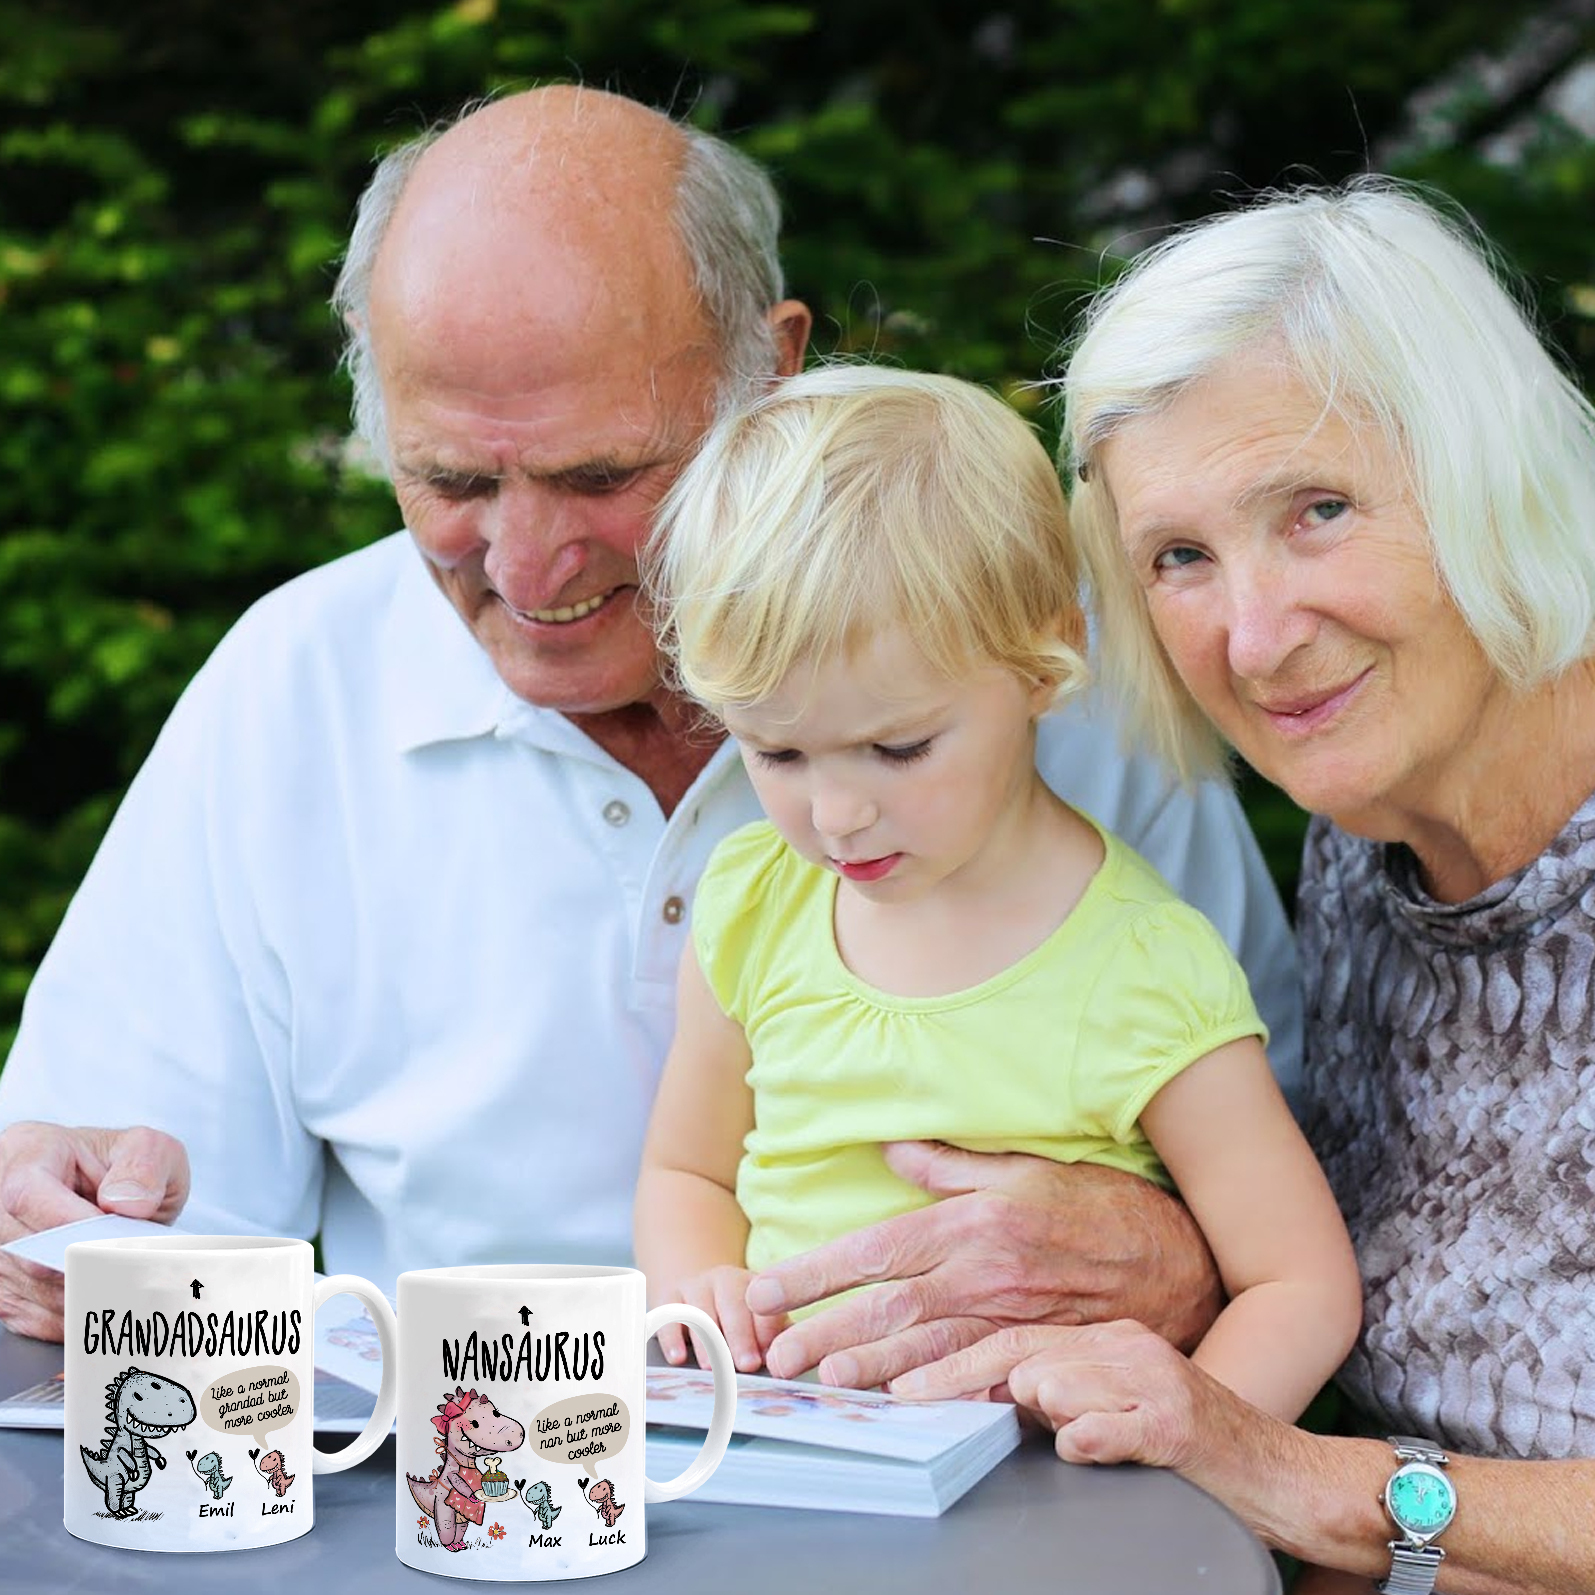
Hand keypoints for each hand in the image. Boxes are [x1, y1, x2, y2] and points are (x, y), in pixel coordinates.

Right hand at [0, 1121, 188, 1339]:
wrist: (113, 1194)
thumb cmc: (125, 1170)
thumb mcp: (151, 1150)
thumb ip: (146, 1165)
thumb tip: (125, 1203)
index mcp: (28, 1151)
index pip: (29, 1194)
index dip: (69, 1226)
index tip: (114, 1244)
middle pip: (21, 1251)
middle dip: (78, 1270)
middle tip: (129, 1280)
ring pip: (22, 1288)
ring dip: (76, 1300)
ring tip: (127, 1297)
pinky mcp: (2, 1284)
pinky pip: (24, 1317)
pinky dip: (66, 1321)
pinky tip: (103, 1311)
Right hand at [652, 1265, 787, 1373]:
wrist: (699, 1289)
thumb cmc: (736, 1316)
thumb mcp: (758, 1319)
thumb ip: (775, 1337)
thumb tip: (789, 1360)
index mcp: (755, 1286)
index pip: (764, 1304)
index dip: (767, 1330)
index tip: (769, 1355)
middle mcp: (725, 1280)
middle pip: (732, 1304)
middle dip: (740, 1336)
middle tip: (746, 1364)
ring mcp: (695, 1286)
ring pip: (700, 1310)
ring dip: (707, 1340)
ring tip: (712, 1367)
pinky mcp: (668, 1298)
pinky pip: (668, 1315)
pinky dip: (672, 1337)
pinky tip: (678, 1358)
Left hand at [748, 1142, 1222, 1387]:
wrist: (1176, 1258)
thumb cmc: (1096, 1206)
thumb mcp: (1021, 1169)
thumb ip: (949, 1165)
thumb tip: (891, 1147)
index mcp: (972, 1222)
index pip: (876, 1248)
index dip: (816, 1271)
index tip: (768, 1286)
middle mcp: (983, 1272)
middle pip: (887, 1306)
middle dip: (823, 1330)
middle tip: (773, 1351)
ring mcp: (1009, 1317)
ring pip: (921, 1346)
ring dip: (865, 1366)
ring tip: (818, 1381)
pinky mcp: (1033, 1348)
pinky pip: (971, 1372)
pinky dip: (929, 1388)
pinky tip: (898, 1401)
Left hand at [899, 1318, 1306, 1527]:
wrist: (1283, 1470)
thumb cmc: (1190, 1434)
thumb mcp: (1119, 1394)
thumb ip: (1059, 1383)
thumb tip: (998, 1389)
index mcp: (1100, 1335)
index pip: (1007, 1334)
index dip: (948, 1355)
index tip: (895, 1380)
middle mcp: (1121, 1345)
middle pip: (1020, 1352)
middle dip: (955, 1377)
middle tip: (904, 1399)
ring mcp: (1151, 1379)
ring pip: (1063, 1379)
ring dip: (1034, 1403)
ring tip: (1028, 1415)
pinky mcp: (1179, 1421)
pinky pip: (1118, 1425)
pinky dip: (1091, 1435)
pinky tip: (1078, 1444)